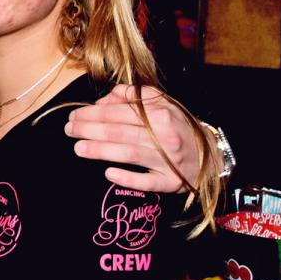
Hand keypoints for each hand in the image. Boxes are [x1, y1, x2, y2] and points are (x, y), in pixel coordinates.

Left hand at [64, 84, 201, 193]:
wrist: (211, 156)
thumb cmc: (178, 127)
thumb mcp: (161, 104)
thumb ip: (133, 96)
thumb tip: (105, 99)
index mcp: (160, 115)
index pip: (119, 112)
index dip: (93, 113)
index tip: (74, 115)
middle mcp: (164, 137)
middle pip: (119, 132)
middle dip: (89, 130)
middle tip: (69, 130)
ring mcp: (168, 161)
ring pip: (128, 154)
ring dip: (100, 150)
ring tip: (78, 148)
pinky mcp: (170, 182)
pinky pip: (146, 182)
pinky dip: (127, 178)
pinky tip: (108, 173)